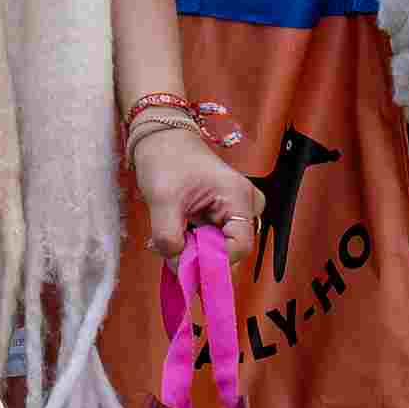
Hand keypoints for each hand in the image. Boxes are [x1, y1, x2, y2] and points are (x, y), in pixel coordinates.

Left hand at [131, 115, 262, 259]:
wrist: (162, 138)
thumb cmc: (166, 159)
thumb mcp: (162, 199)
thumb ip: (169, 238)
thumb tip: (179, 269)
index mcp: (239, 197)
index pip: (239, 247)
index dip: (214, 264)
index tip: (186, 267)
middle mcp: (246, 204)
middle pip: (231, 250)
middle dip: (202, 258)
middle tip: (172, 252)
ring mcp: (238, 209)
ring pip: (221, 247)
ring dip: (196, 251)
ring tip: (173, 238)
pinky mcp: (226, 212)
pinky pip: (215, 239)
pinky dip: (196, 243)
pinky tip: (179, 233)